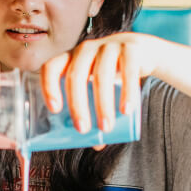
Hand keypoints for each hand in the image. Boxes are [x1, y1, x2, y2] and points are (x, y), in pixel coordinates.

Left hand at [41, 32, 156, 141]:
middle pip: (75, 76)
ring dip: (102, 105)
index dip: (49, 87)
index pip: (51, 68)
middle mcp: (85, 50)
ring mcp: (108, 46)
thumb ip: (94, 110)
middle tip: (82, 130)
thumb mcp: (97, 87)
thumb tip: (94, 144)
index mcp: (70, 59)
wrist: (141, 51)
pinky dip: (126, 93)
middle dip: (77, 105)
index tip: (55, 110)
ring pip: (101, 76)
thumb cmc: (111, 74)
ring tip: (105, 128)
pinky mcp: (130, 49)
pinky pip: (127, 71)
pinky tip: (126, 110)